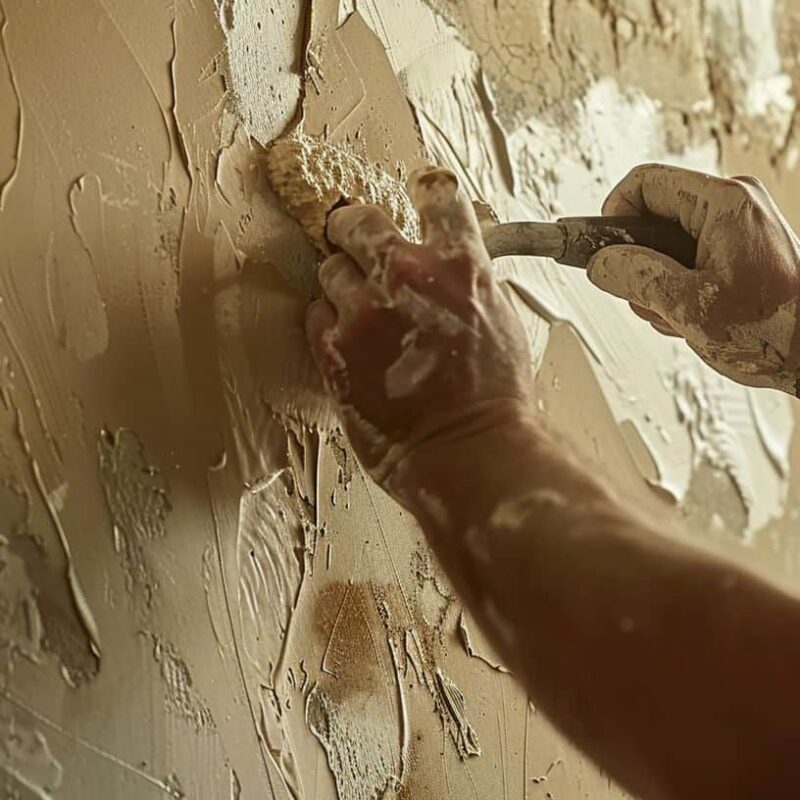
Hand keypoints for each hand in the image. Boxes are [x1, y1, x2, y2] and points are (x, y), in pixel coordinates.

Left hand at [305, 167, 533, 486]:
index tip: (416, 185)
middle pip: (360, 221)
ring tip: (360, 311)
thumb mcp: (500, 321)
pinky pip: (316, 315)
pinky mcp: (335, 348)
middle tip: (350, 234)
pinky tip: (349, 341)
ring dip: (343, 283)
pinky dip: (329, 322)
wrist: (468, 451)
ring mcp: (364, 311)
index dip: (424, 187)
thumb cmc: (495, 399)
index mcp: (460, 264)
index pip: (437, 195)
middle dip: (353, 226)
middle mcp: (407, 275)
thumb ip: (467, 283)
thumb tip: (448, 268)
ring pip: (331, 270)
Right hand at [586, 164, 799, 394]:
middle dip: (637, 263)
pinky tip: (691, 319)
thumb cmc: (774, 331)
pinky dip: (677, 291)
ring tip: (677, 317)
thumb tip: (598, 263)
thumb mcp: (689, 306)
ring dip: (657, 285)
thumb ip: (636, 277)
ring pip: (665, 245)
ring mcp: (737, 229)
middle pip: (651, 218)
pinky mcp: (739, 252)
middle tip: (647, 300)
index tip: (603, 253)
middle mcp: (732, 206)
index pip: (644, 184)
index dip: (613, 216)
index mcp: (723, 203)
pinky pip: (687, 260)